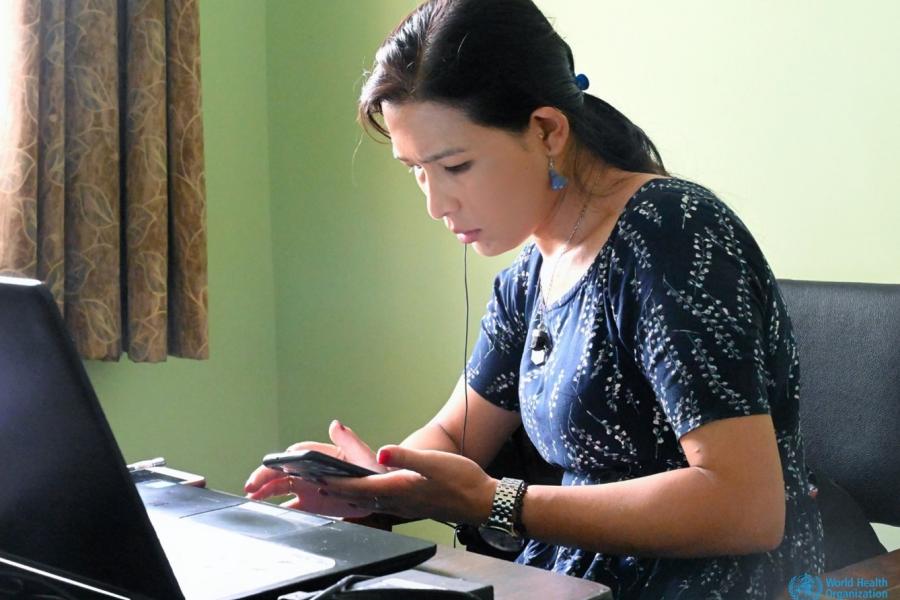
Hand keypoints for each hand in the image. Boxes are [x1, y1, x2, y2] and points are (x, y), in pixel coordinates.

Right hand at [243, 420, 384, 517]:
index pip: (295, 453)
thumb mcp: (364, 456)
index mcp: (321, 455)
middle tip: (251, 487)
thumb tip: (335, 424)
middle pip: (282, 470)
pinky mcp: (312, 505)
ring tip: (251, 499)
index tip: (268, 464)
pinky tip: (268, 515)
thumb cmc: (376, 472)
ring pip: (281, 487)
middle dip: (265, 477)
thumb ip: (349, 441)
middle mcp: (311, 469)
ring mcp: (310, 486)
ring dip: (265, 492)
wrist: (383, 494)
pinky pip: (291, 507)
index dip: (280, 458)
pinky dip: (278, 510)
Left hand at [320, 445, 497, 524]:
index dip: (338, 483)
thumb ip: (406, 457)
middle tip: (318, 484)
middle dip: (338, 492)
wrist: (483, 501)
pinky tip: (366, 496)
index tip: (319, 478)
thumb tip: (382, 452)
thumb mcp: (434, 462)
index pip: (360, 488)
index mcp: (399, 489)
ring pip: (369, 503)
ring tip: (334, 490)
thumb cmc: (461, 480)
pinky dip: (366, 499)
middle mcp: (398, 501)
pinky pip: (381, 505)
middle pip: (359, 498)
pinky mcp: (412, 506)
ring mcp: (404, 506)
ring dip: (350, 497)